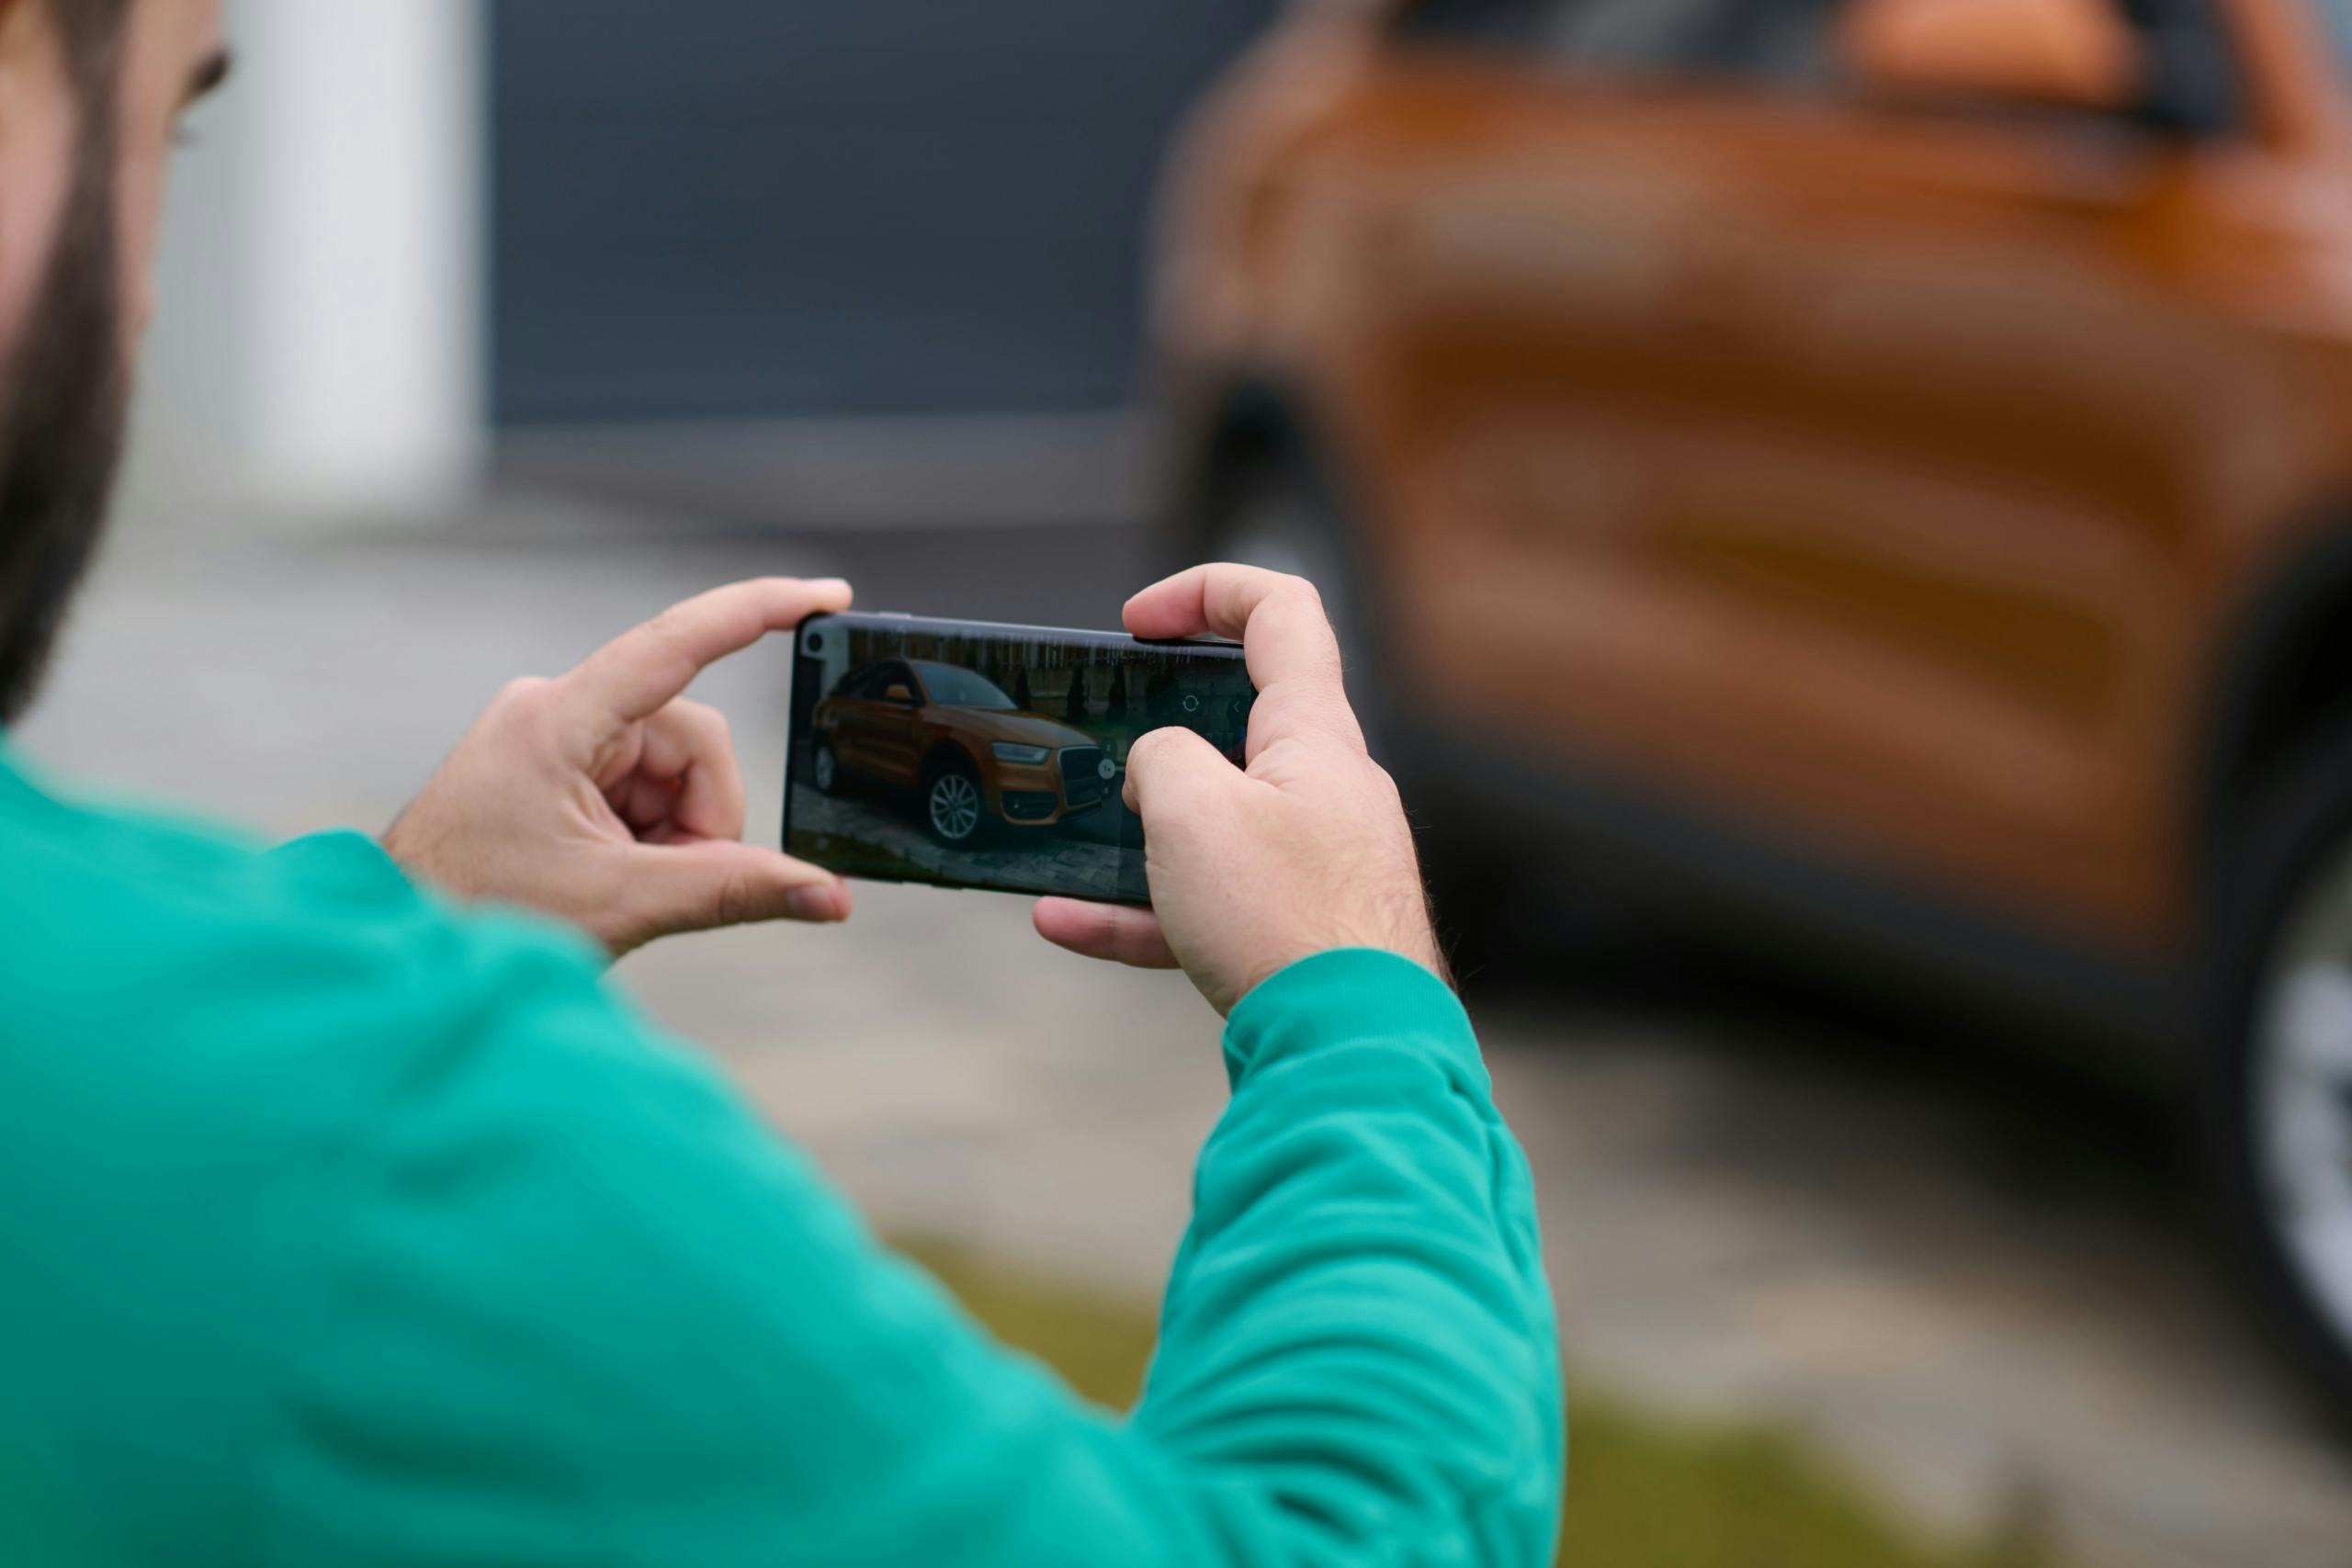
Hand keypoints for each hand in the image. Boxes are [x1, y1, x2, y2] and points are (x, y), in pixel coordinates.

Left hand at [385, 578, 855, 958]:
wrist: (400, 948)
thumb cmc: (478, 917)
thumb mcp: (620, 904)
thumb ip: (733, 890)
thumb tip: (828, 895)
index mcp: (557, 720)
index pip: (677, 644)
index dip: (759, 611)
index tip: (827, 596)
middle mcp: (555, 709)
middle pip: (691, 741)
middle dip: (701, 817)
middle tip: (665, 881)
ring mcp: (553, 735)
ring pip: (675, 769)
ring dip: (675, 833)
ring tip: (625, 883)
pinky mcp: (555, 764)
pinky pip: (642, 785)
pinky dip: (649, 835)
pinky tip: (610, 871)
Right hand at [1032, 565, 1445, 1014]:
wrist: (1352, 1050)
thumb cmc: (1281, 915)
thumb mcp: (1191, 809)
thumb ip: (1160, 758)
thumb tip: (1158, 769)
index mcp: (1315, 736)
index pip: (1280, 614)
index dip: (1205, 592)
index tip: (1136, 623)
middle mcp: (1329, 790)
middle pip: (1243, 723)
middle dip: (1161, 725)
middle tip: (1100, 738)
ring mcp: (1318, 864)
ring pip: (1217, 824)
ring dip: (1138, 828)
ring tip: (1067, 837)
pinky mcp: (1299, 933)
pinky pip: (1208, 905)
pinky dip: (1141, 910)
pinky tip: (1064, 922)